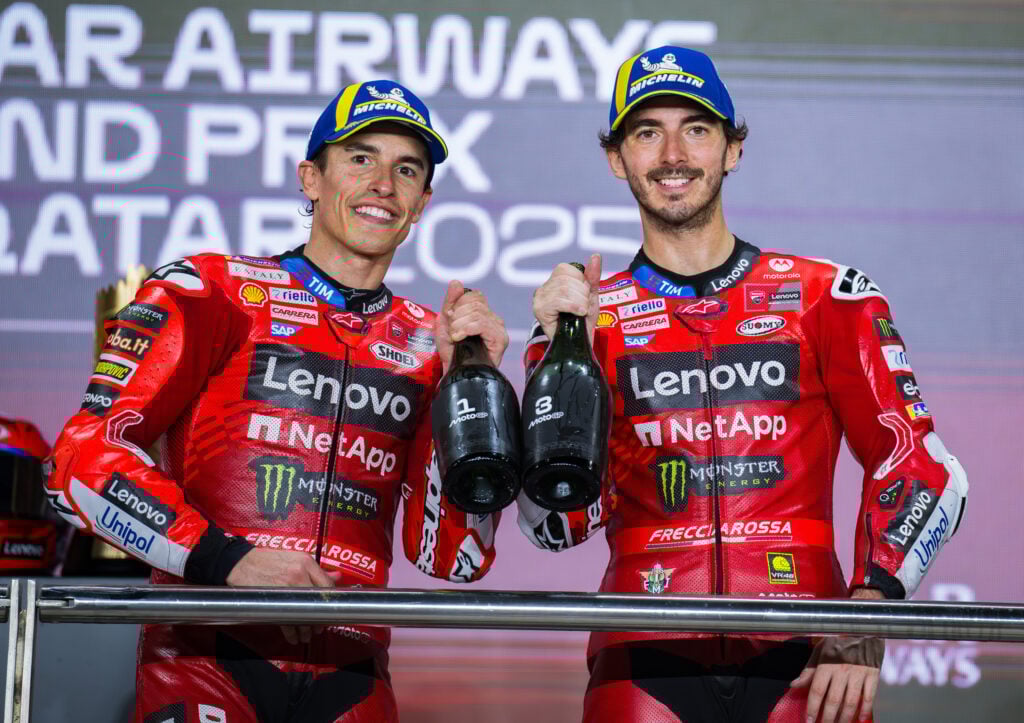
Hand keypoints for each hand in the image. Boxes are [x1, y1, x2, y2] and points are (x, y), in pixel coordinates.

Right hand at [225, 547, 334, 644]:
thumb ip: (317, 570)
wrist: (240, 562)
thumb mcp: (296, 558)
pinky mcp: (273, 601)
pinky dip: (292, 633)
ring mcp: (286, 588)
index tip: (329, 610)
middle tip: (319, 627)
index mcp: (306, 563)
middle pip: (318, 602)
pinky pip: (287, 621)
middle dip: (320, 619)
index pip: (328, 585)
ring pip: (304, 615)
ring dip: (307, 629)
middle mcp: (299, 574)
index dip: (330, 601)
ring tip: (306, 635)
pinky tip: (293, 637)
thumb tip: (337, 577)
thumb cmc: (269, 560)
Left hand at [435, 280, 508, 372]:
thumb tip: (456, 282)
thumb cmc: (452, 352)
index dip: (458, 303)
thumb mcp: (445, 323)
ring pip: (477, 313)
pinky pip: (481, 324)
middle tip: (451, 331)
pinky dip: (466, 329)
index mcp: (483, 313)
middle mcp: (494, 319)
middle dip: (457, 316)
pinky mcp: (500, 339)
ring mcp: (499, 329)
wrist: (455, 374)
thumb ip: (450, 302)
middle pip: (475, 303)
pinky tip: (459, 338)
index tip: (449, 317)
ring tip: (455, 337)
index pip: (474, 295)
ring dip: (459, 324)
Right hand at [531, 254, 600, 340]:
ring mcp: (539, 299)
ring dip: (579, 302)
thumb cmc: (583, 320)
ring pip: (563, 290)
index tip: (583, 297)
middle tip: (583, 308)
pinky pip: (558, 301)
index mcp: (554, 281)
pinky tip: (578, 313)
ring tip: (580, 312)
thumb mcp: (591, 296)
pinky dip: (572, 306)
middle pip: (565, 281)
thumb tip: (596, 255)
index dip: (580, 283)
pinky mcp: (539, 310)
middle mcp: (543, 288)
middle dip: (582, 294)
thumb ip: (593, 276)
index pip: (566, 269)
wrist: (580, 342)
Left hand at [791, 589, 884, 722]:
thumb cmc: (838, 637)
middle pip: (834, 700)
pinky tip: (860, 719)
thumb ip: (808, 669)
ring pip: (851, 702)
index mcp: (826, 663)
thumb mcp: (820, 649)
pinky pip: (869, 696)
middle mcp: (842, 670)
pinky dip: (865, 710)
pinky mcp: (873, 674)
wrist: (863, 624)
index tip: (809, 720)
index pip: (817, 690)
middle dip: (827, 717)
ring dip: (845, 717)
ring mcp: (859, 673)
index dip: (812, 708)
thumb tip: (794, 685)